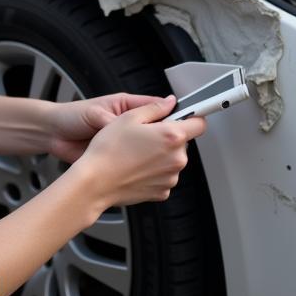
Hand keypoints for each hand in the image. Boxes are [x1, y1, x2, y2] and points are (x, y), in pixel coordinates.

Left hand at [47, 92, 165, 163]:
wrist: (52, 136)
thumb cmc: (72, 117)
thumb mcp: (96, 112)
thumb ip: (120, 117)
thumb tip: (142, 114)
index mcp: (128, 108)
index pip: (159, 109)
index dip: (173, 115)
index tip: (185, 121)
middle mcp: (131, 128)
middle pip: (160, 134)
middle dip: (163, 140)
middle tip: (164, 145)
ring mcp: (127, 146)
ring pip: (152, 153)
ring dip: (152, 157)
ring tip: (147, 159)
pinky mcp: (121, 161)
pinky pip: (138, 166)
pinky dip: (140, 169)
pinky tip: (137, 171)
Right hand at [73, 96, 206, 208]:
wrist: (95, 183)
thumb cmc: (108, 151)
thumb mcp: (129, 117)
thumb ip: (155, 107)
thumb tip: (168, 103)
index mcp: (171, 136)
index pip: (199, 123)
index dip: (192, 117)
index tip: (185, 116)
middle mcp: (176, 159)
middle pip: (183, 142)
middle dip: (168, 137)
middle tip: (145, 135)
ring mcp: (170, 177)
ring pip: (173, 160)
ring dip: (161, 155)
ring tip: (136, 153)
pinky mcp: (162, 192)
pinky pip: (164, 176)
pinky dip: (154, 172)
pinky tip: (136, 167)